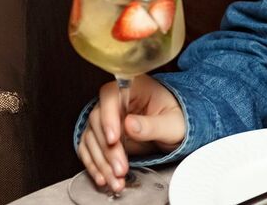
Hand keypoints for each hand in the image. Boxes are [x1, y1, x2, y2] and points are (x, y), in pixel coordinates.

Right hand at [77, 75, 185, 192]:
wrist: (175, 129)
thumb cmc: (177, 119)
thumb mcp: (171, 123)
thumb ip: (152, 125)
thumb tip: (129, 124)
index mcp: (134, 87)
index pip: (111, 95)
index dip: (108, 117)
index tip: (114, 139)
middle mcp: (116, 100)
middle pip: (98, 120)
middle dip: (108, 149)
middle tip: (121, 169)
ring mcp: (106, 118)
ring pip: (91, 138)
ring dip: (101, 162)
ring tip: (116, 180)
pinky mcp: (101, 135)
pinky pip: (89, 149)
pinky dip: (95, 165)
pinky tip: (103, 178)